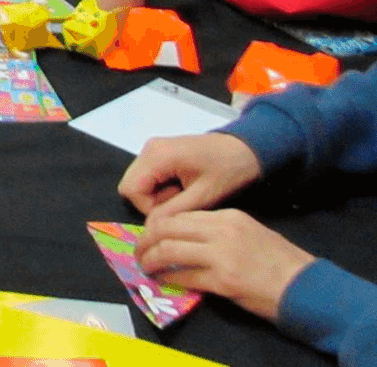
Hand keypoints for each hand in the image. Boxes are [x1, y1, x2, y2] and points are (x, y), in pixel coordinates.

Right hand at [119, 133, 262, 219]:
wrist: (245, 149)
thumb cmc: (227, 171)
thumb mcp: (203, 196)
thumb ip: (173, 212)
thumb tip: (150, 227)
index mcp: (158, 155)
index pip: (131, 189)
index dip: (147, 207)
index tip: (174, 210)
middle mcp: (149, 149)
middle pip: (131, 185)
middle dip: (151, 201)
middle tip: (180, 202)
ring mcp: (152, 149)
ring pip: (138, 182)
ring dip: (157, 195)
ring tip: (184, 193)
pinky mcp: (159, 152)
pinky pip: (147, 176)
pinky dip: (160, 187)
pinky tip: (181, 186)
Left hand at [135, 209, 314, 320]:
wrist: (305, 286)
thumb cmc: (279, 261)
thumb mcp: (249, 232)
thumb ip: (219, 231)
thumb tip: (186, 238)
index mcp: (228, 216)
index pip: (181, 214)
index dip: (159, 225)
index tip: (149, 235)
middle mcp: (222, 230)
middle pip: (167, 228)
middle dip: (146, 239)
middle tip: (138, 251)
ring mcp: (221, 255)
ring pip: (169, 250)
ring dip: (150, 259)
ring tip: (145, 266)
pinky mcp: (223, 280)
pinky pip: (183, 276)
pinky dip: (168, 278)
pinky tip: (163, 280)